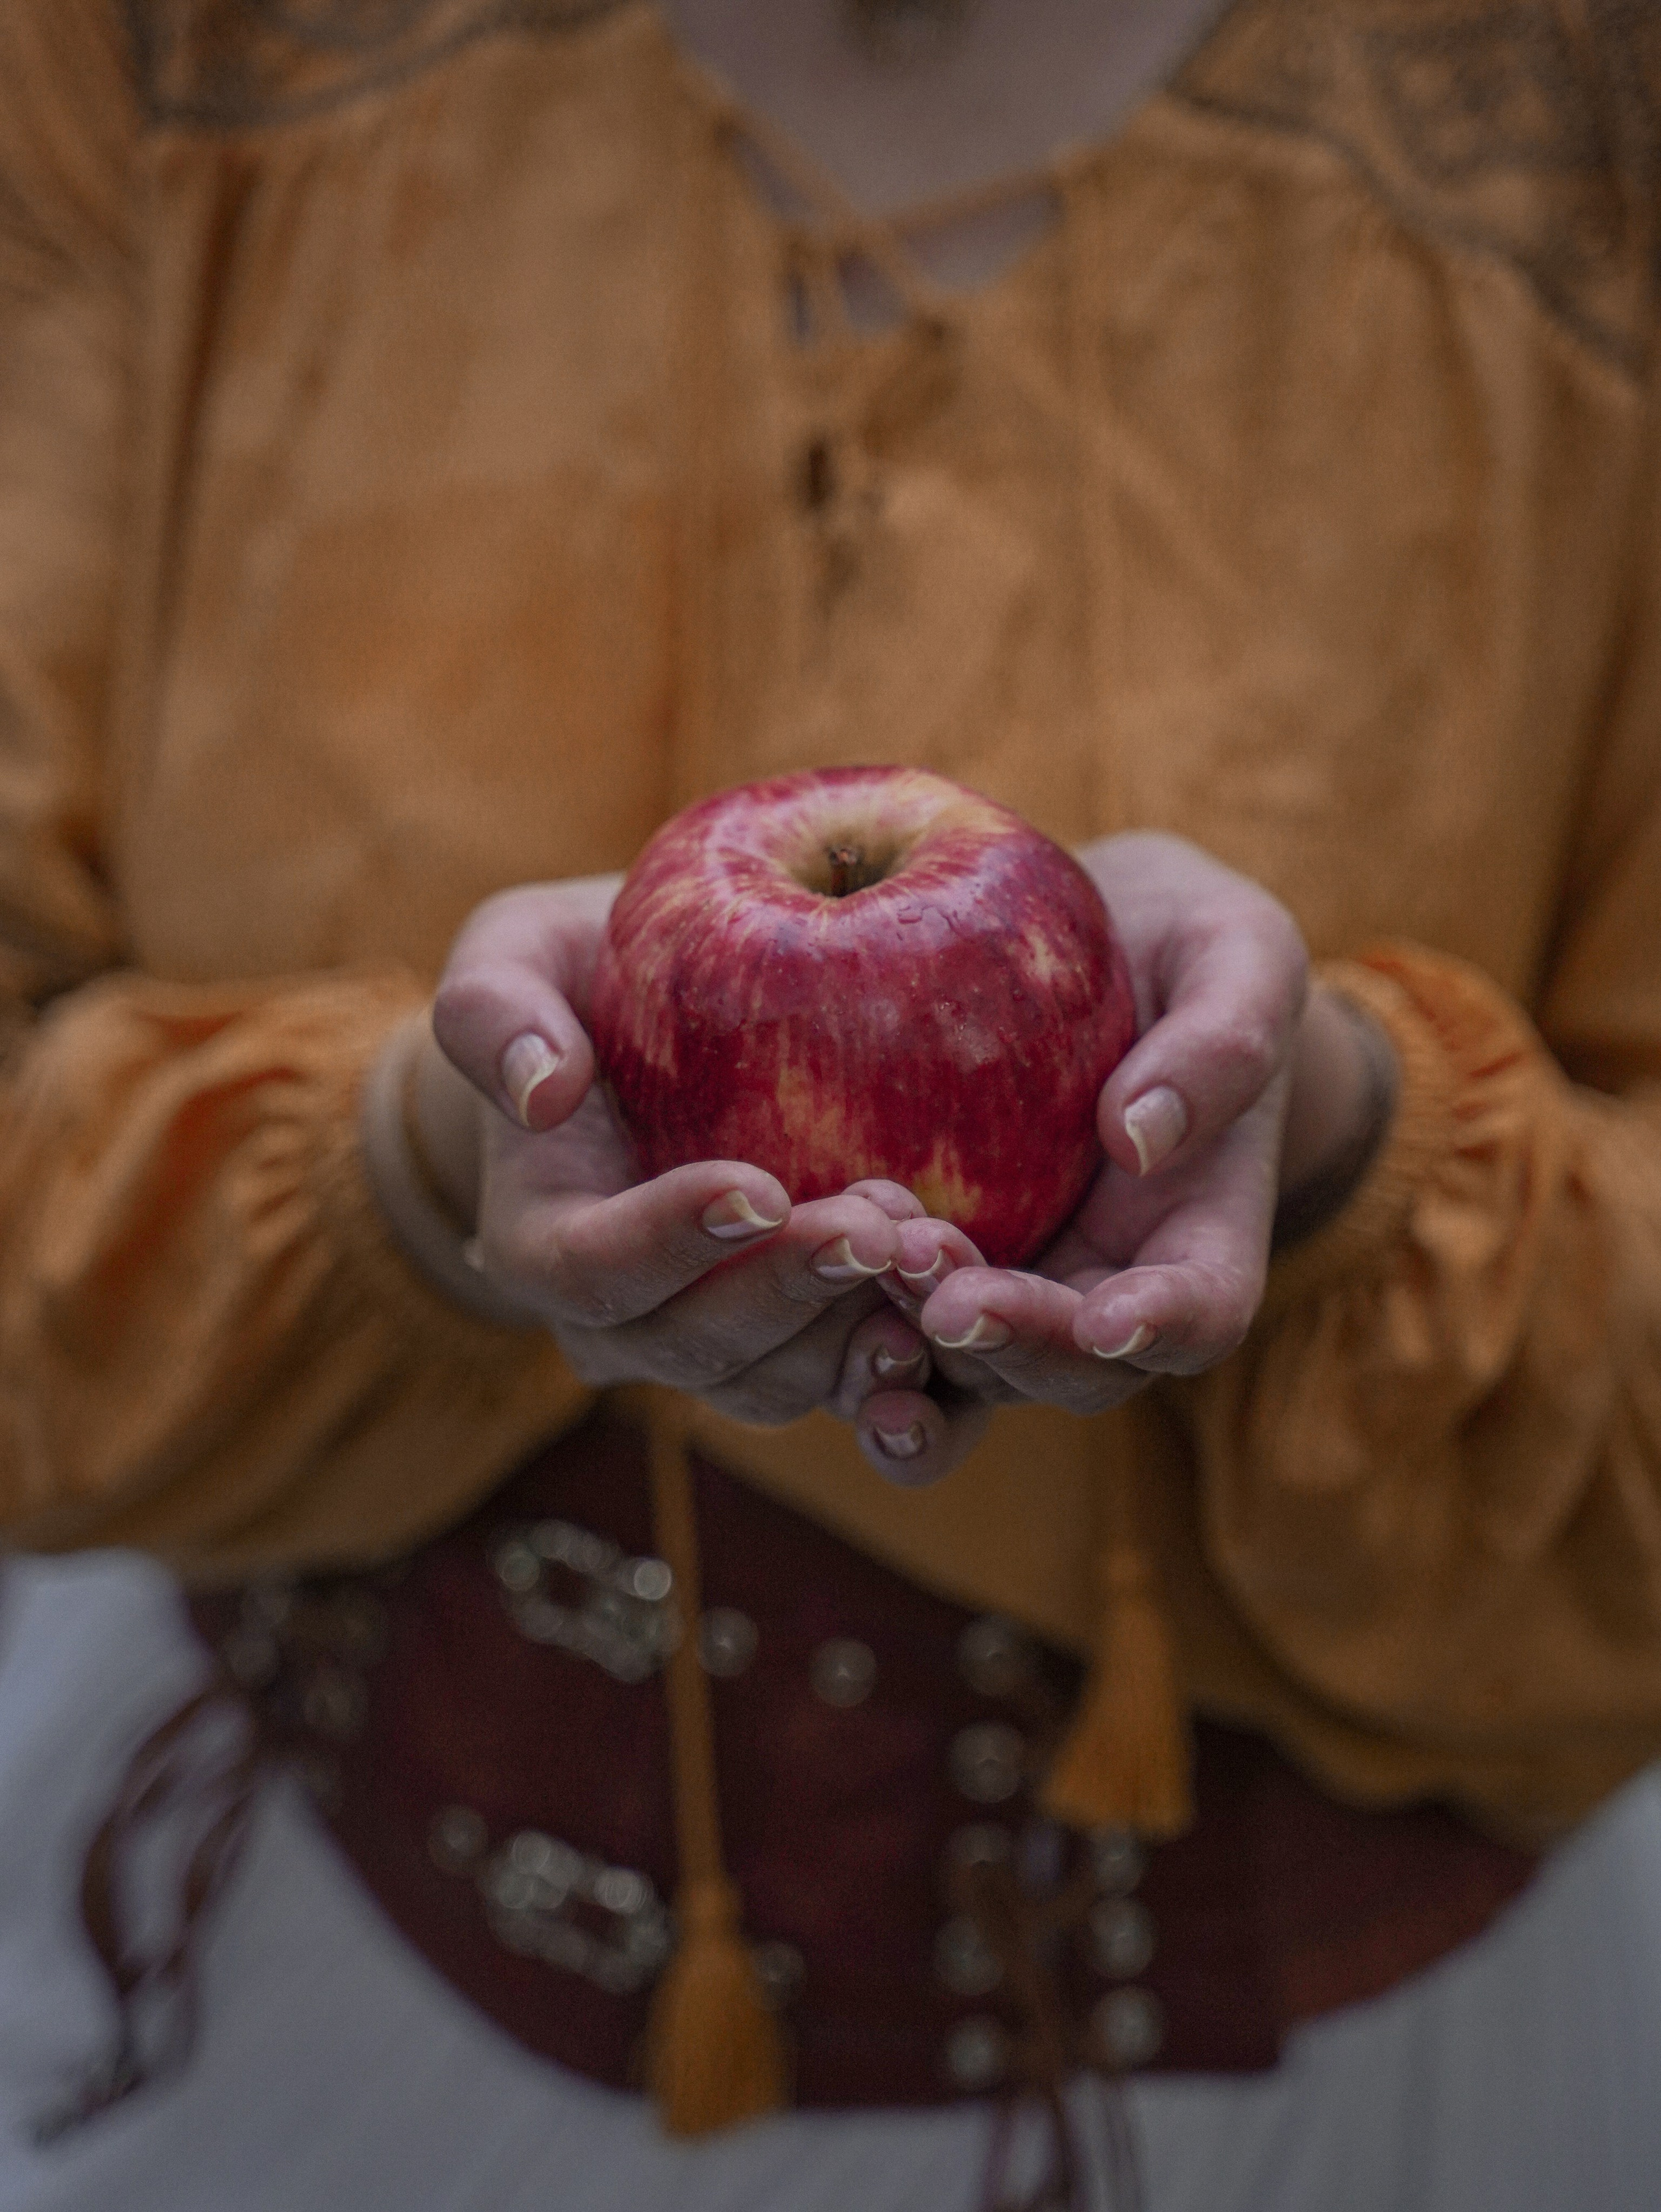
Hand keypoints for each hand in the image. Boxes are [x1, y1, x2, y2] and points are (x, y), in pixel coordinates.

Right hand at [416, 878, 953, 1424]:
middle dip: (789, 1289)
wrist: (653, 1032)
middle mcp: (628, 1323)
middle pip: (699, 1344)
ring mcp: (718, 1348)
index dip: (669, 1241)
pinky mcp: (805, 1344)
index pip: (593, 1269)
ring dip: (857, 1328)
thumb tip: (539, 1091)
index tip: (755, 1186)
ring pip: (781, 1380)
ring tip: (932, 1247)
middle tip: (878, 1219)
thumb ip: (493, 1008)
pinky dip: (906, 1372)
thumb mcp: (514, 953)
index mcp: (546, 1242)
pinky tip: (962, 1314)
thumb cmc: (578, 981)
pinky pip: (850, 1389)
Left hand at [854, 834, 1394, 1483]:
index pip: (1202, 1311)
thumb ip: (1223, 1039)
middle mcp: (1109, 1286)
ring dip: (920, 1347)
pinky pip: (886, 1326)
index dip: (1160, 1326)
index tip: (1109, 1319)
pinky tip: (792, 1288)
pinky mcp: (927, 1265)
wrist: (1099, 942)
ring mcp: (1013, 1285)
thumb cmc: (1189, 945)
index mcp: (1203, 1233)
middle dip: (1011, 1344)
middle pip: (1074, 1370)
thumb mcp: (1239, 952)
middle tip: (944, 1294)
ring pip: (971, 1371)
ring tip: (870, 1277)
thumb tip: (1141, 1137)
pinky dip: (845, 1331)